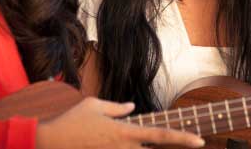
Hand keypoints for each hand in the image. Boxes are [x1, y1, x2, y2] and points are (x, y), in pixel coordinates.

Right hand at [36, 96, 204, 148]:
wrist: (50, 141)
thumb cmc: (73, 120)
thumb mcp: (96, 105)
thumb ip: (117, 107)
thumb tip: (132, 107)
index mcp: (124, 131)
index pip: (160, 136)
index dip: (182, 138)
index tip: (200, 141)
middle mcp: (123, 148)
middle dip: (175, 148)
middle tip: (198, 144)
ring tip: (173, 146)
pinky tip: (139, 147)